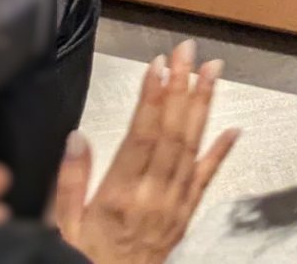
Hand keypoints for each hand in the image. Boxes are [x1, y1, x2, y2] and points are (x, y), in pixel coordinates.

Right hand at [49, 41, 237, 263]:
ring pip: (192, 147)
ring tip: (211, 72)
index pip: (141, 136)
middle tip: (187, 53)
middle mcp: (153, 196)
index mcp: (120, 195)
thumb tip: (76, 139)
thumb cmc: (88, 258)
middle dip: (180, 86)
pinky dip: (221, 152)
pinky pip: (206, 179)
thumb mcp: (64, 225)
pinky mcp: (185, 214)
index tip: (158, 66)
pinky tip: (232, 129)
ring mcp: (174, 204)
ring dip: (202, 105)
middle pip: (171, 132)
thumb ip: (71, 181)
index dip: (152, 98)